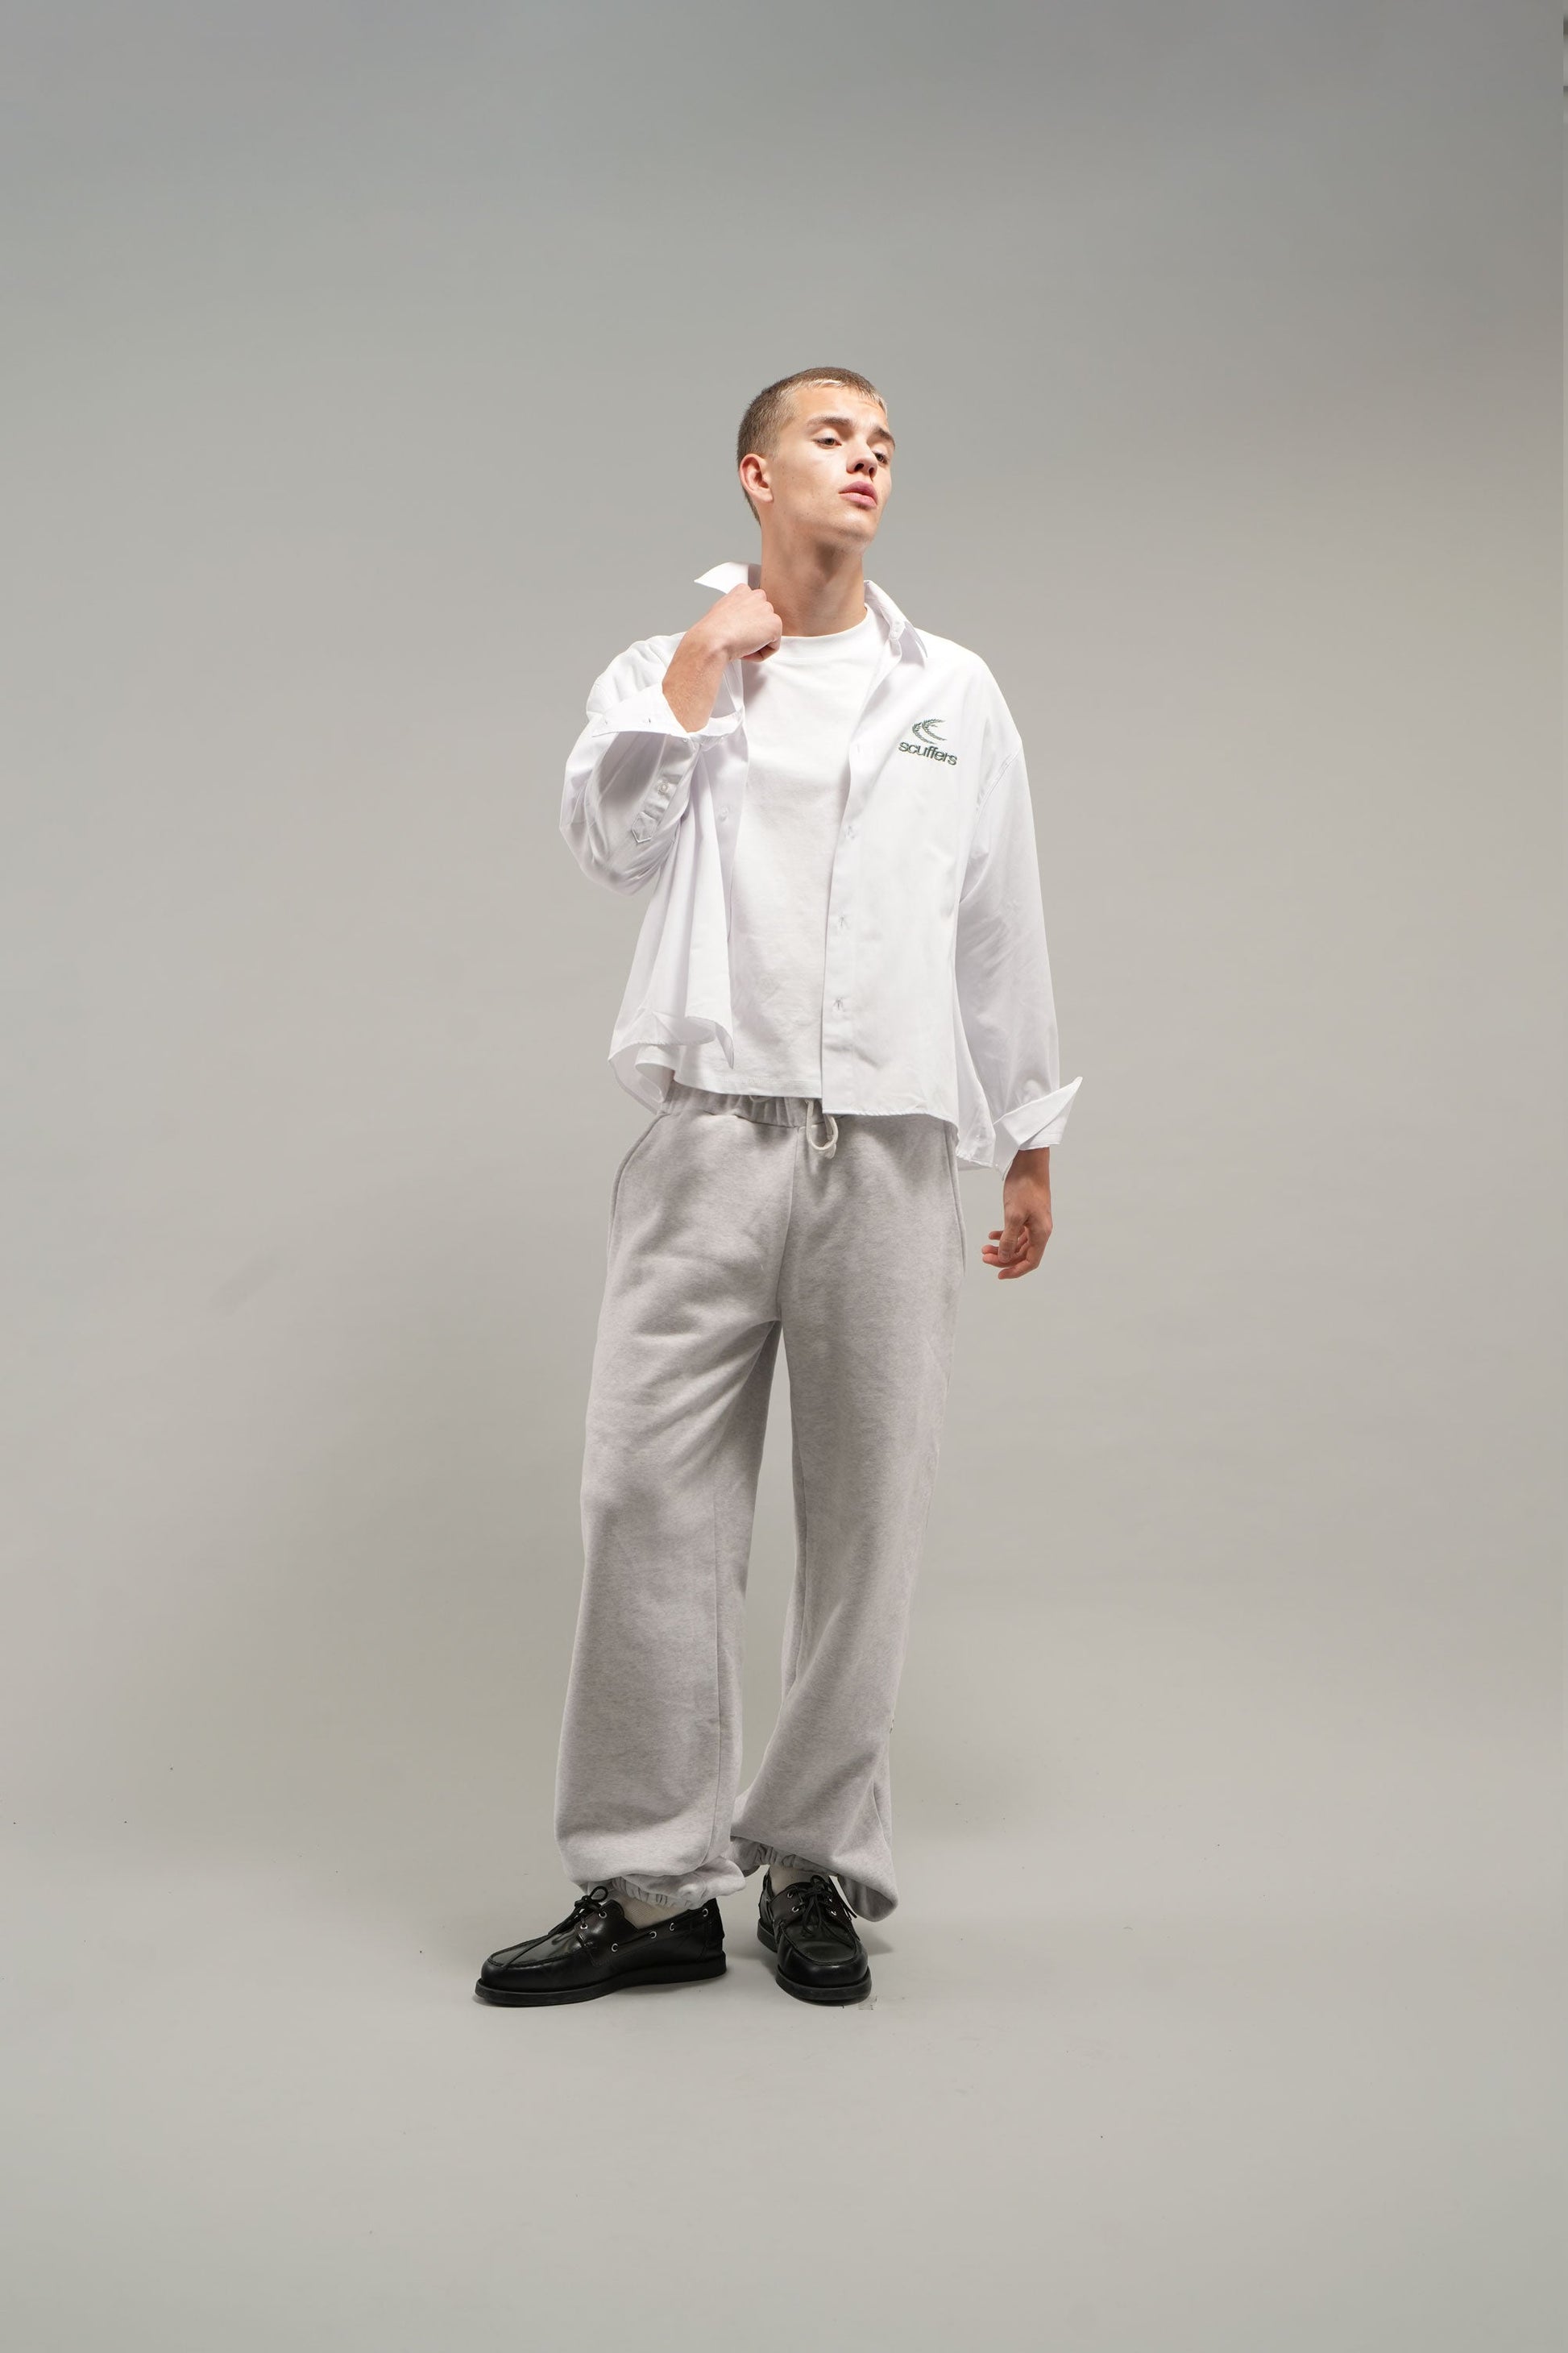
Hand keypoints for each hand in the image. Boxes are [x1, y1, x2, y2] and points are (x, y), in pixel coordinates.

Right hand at [692, 583, 782, 664]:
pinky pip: (773, 646)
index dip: (745, 625)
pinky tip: (747, 651)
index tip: (736, 632)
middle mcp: (757, 596)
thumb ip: (736, 613)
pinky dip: (761, 654)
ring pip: (769, 634)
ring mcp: (768, 610)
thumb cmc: (711, 631)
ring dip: (757, 644)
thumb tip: (739, 623)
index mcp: (743, 591)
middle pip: (763, 620)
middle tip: (739, 641)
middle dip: (754, 633)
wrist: (713, 639)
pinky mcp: (775, 625)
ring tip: (741, 646)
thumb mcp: (721, 612)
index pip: (753, 608)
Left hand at [981, 1149, 1052, 1279]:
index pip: (1031, 1262)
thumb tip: (1005, 1259)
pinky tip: (992, 1235)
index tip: (999, 1275)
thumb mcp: (1013, 1215)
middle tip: (984, 1256)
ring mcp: (1034, 1222)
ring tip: (984, 1247)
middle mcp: (1040, 1230)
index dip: (1015, 1271)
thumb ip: (1009, 1239)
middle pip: (1023, 1254)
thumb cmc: (1024, 1188)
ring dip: (1002, 1247)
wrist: (1029, 1164)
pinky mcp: (1028, 1214)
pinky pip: (1017, 1232)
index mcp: (1041, 1233)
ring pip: (1018, 1243)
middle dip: (1003, 1258)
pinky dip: (1005, 1235)